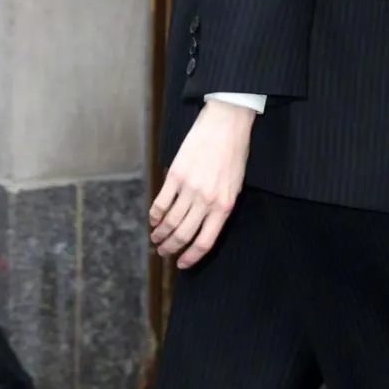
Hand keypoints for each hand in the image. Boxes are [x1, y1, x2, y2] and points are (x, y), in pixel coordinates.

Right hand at [150, 101, 255, 267]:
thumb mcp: (235, 185)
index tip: (182, 264)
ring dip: (160, 233)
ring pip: (170, 221)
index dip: (191, 257)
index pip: (205, 241)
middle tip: (163, 252)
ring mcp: (189, 188)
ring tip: (155, 239)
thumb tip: (202, 224)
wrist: (226, 124)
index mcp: (224, 206)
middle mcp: (206, 201)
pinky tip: (153, 220)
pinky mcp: (176, 175)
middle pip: (183, 234)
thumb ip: (220, 206)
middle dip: (171, 248)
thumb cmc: (234, 154)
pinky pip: (161, 202)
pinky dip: (155, 214)